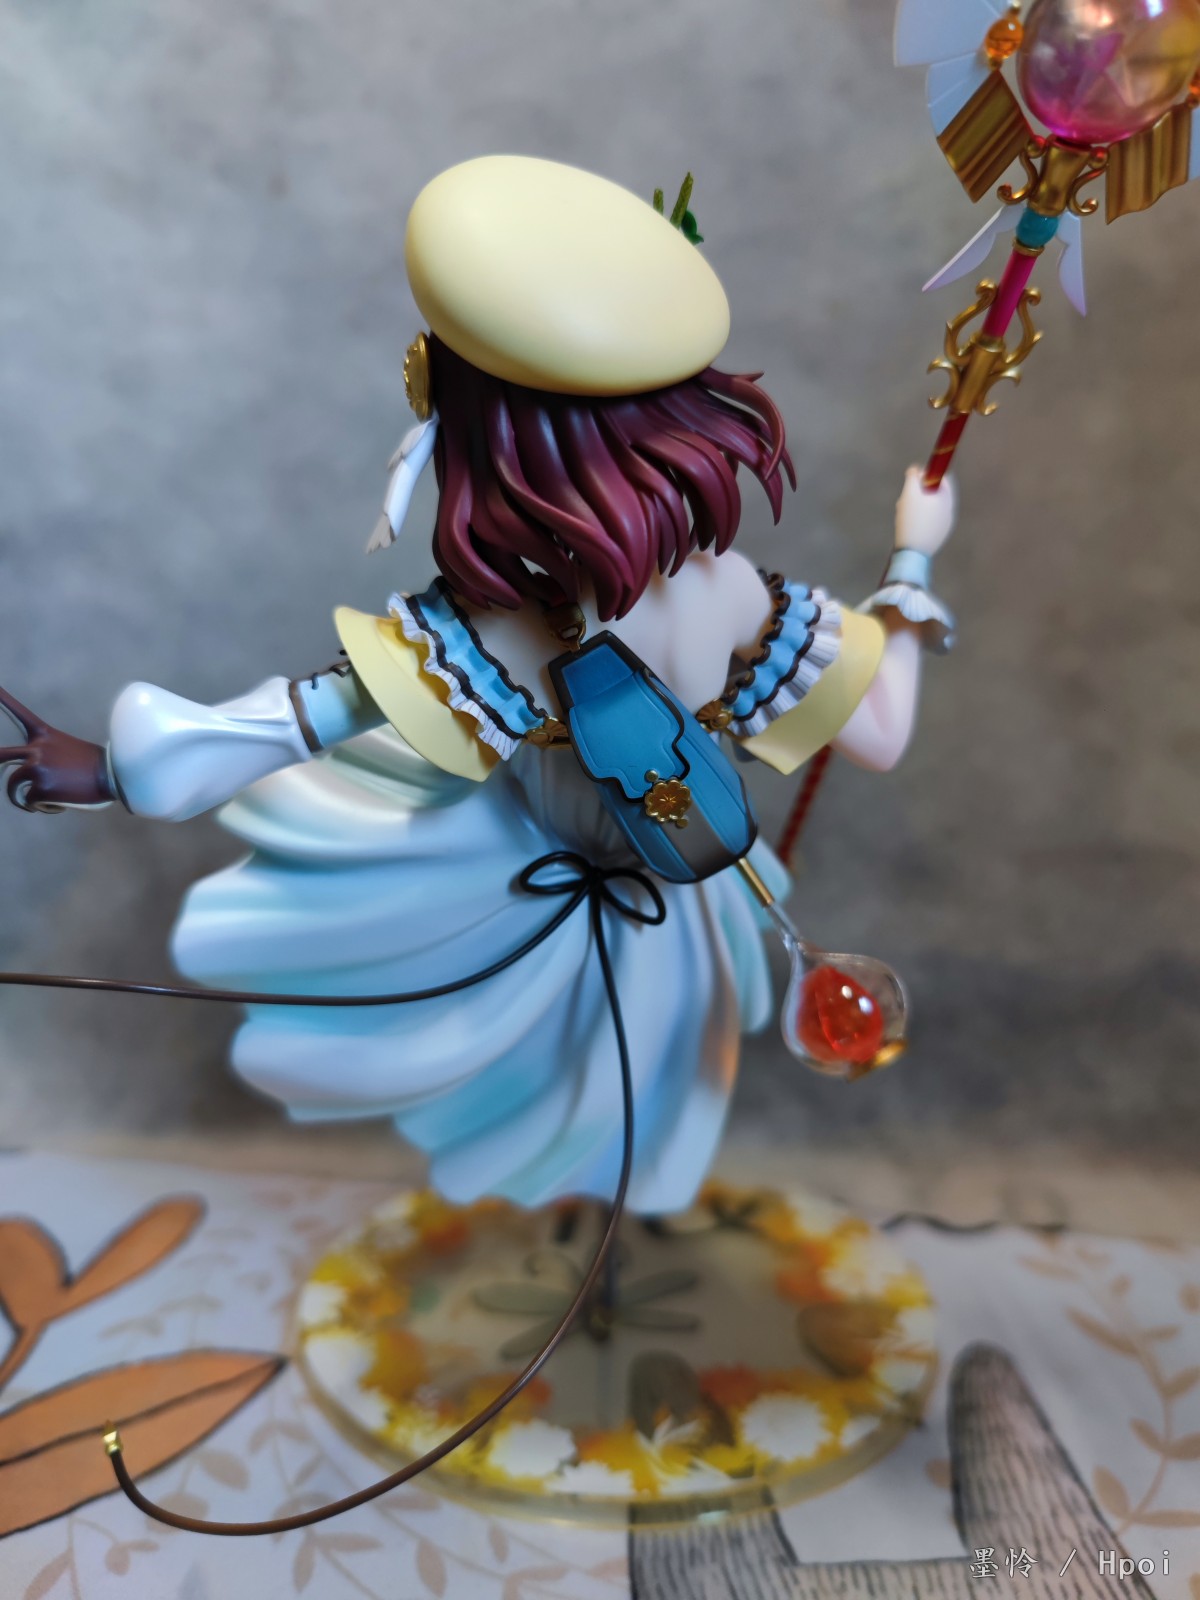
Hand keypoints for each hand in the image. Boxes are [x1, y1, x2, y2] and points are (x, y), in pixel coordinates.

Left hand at [0, 684, 113, 811]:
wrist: (114, 778)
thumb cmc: (95, 766)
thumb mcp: (68, 750)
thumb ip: (46, 755)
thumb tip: (32, 775)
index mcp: (45, 735)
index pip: (20, 714)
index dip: (3, 699)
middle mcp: (37, 749)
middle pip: (2, 754)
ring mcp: (36, 768)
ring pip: (13, 786)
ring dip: (23, 796)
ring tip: (39, 800)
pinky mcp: (40, 788)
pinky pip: (29, 802)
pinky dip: (42, 806)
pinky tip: (58, 803)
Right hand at [894, 464, 954, 555]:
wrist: (913, 553)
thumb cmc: (911, 521)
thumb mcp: (909, 494)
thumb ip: (913, 477)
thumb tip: (915, 469)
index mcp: (947, 498)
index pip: (943, 478)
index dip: (928, 475)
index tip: (914, 479)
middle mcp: (950, 510)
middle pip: (936, 493)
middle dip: (920, 492)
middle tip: (905, 498)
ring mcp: (946, 525)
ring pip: (932, 507)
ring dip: (918, 506)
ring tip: (904, 514)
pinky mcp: (939, 536)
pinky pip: (931, 521)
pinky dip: (921, 519)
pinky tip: (908, 526)